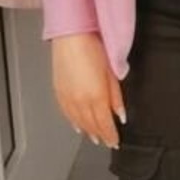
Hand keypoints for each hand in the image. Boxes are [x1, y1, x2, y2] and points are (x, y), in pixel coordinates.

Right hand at [52, 32, 125, 149]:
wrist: (72, 36)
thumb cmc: (93, 49)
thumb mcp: (112, 73)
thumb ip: (116, 97)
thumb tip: (121, 114)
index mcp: (95, 96)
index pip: (104, 124)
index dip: (110, 135)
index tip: (114, 142)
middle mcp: (79, 100)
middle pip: (91, 125)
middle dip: (100, 135)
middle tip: (107, 143)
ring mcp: (67, 97)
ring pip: (78, 122)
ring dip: (88, 131)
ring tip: (95, 138)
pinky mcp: (58, 92)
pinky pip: (66, 113)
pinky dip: (73, 122)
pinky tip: (78, 126)